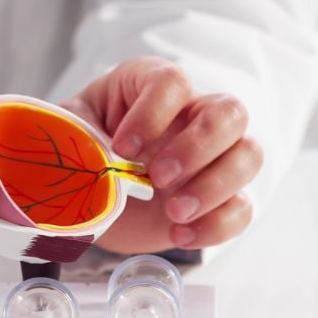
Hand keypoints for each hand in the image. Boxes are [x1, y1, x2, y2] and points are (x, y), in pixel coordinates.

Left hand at [60, 56, 262, 252]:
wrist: (88, 194)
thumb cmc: (82, 148)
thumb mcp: (68, 131)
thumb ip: (73, 133)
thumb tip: (89, 154)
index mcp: (151, 87)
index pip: (173, 83)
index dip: (153, 113)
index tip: (123, 148)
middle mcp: (192, 115)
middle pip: (229, 113)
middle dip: (196, 147)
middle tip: (158, 177)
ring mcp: (213, 158)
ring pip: (249, 155)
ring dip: (215, 187)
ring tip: (173, 213)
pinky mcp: (218, 199)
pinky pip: (242, 208)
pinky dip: (217, 225)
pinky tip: (180, 235)